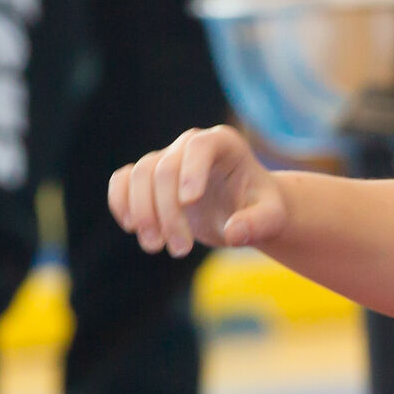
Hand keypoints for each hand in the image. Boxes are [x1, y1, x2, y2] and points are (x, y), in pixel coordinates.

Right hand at [109, 126, 289, 256]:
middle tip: (180, 250)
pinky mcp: (148, 177)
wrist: (246, 212)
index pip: (200, 146)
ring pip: (139, 176)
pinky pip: (122, 180)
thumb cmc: (262, 209)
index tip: (190, 202)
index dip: (191, 170)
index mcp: (224, 143)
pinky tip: (132, 228)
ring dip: (143, 214)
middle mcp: (191, 144)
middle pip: (165, 169)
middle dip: (168, 211)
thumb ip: (259, 224)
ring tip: (155, 247)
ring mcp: (166, 158)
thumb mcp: (273, 218)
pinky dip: (120, 202)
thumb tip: (233, 233)